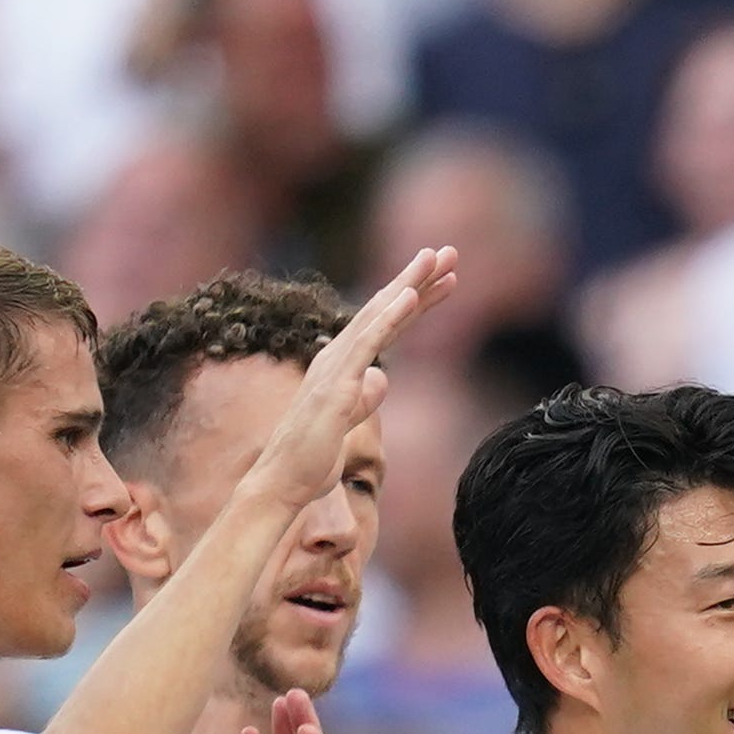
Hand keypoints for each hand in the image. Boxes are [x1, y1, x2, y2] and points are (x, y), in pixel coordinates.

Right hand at [238, 248, 457, 513]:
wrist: (283, 480)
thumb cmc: (312, 456)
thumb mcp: (348, 420)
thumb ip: (363, 396)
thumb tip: (381, 378)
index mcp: (344, 364)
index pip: (387, 324)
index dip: (417, 301)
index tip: (446, 281)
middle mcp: (338, 356)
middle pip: (385, 309)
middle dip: (419, 279)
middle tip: (449, 252)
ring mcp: (336, 366)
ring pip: (378, 315)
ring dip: (409, 284)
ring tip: (436, 259)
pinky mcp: (337, 383)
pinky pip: (367, 342)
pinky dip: (389, 316)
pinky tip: (410, 295)